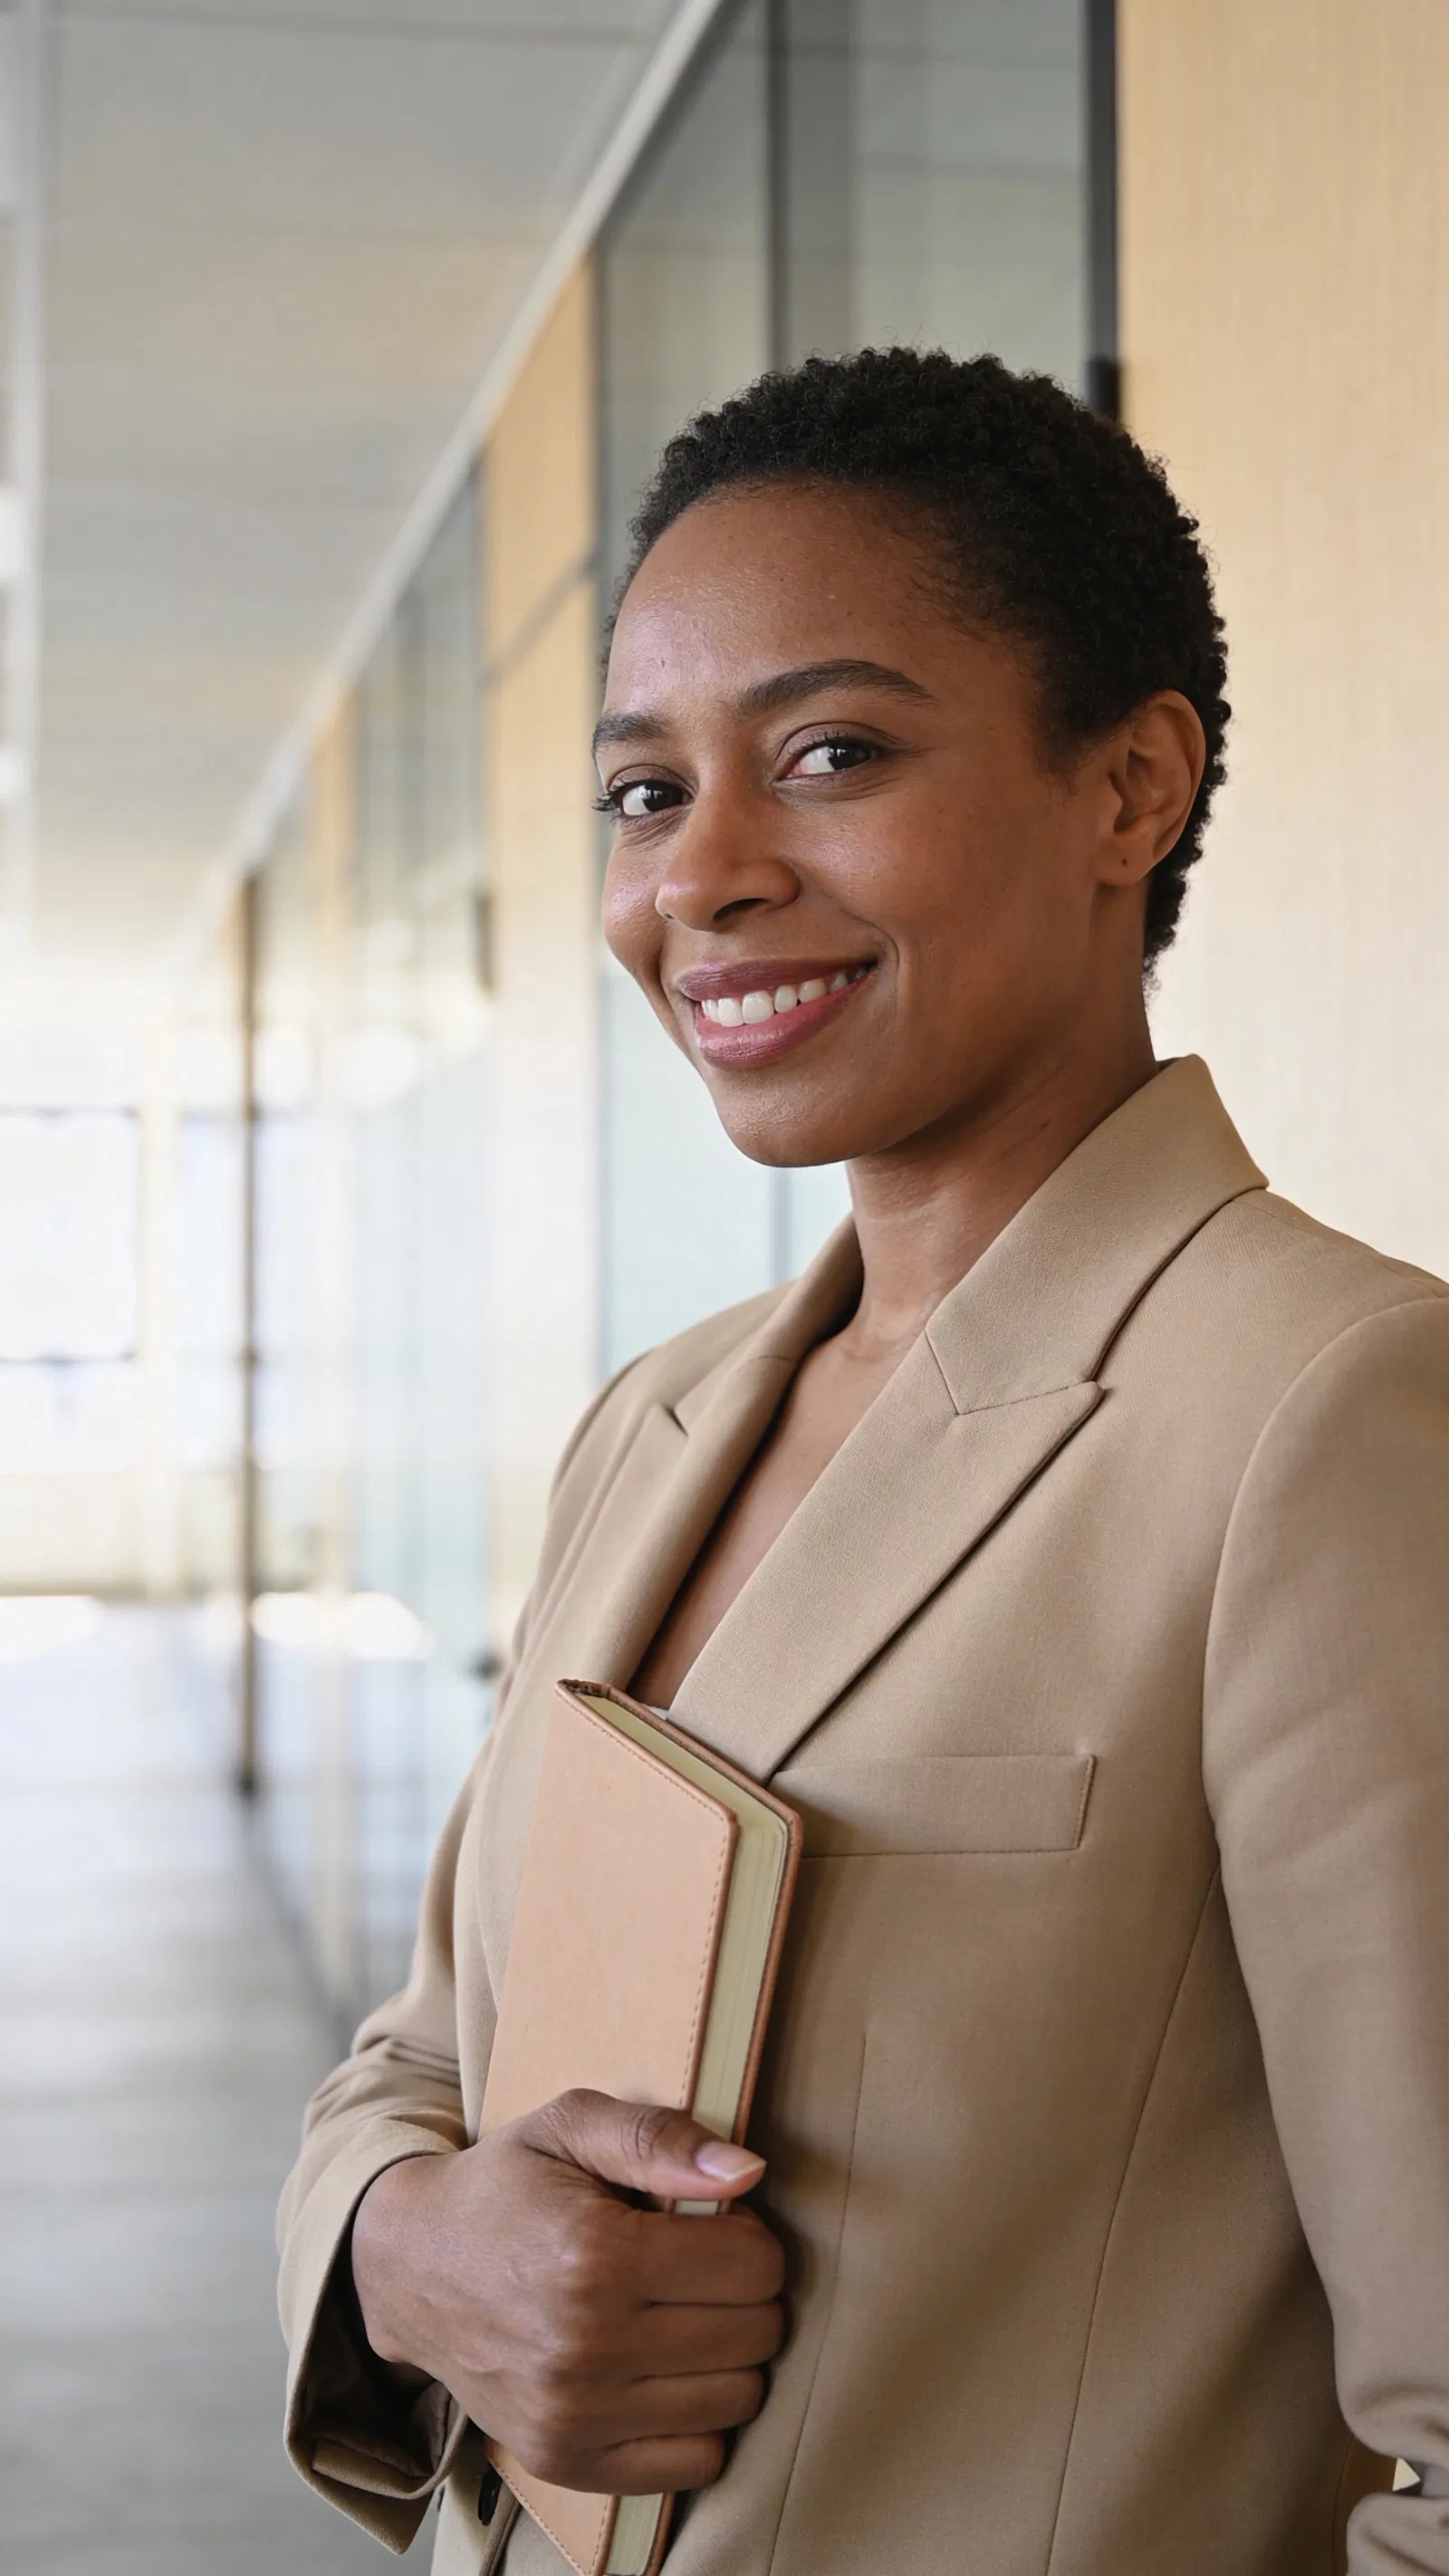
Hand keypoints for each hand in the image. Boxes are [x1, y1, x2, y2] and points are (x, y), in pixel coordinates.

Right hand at [350, 2089, 784, 2495]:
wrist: (411, 2269)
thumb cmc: (505, 2188)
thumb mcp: (571, 2125)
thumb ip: (660, 2137)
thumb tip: (750, 2172)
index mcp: (594, 2255)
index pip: (755, 2265)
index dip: (748, 2234)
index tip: (709, 2225)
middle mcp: (585, 2346)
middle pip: (756, 2334)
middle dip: (747, 2293)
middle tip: (700, 2270)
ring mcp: (573, 2415)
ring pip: (737, 2401)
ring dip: (729, 2357)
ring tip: (683, 2318)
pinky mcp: (565, 2461)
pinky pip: (696, 2462)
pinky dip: (699, 2419)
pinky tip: (665, 2373)